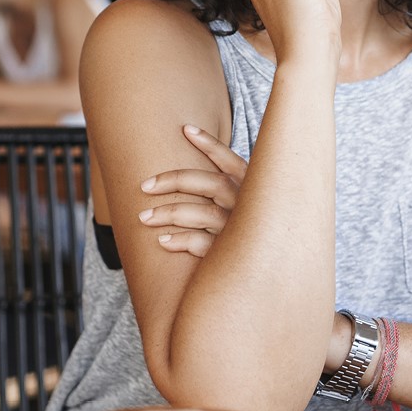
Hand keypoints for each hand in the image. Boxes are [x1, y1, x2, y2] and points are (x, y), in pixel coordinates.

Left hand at [138, 124, 246, 256]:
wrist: (268, 282)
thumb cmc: (251, 241)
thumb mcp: (248, 211)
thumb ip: (229, 193)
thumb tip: (194, 170)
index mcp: (253, 192)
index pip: (231, 162)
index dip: (211, 144)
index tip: (186, 129)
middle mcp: (248, 208)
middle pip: (210, 183)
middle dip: (174, 180)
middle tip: (144, 186)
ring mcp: (240, 231)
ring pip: (203, 214)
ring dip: (169, 212)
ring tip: (143, 217)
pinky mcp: (231, 256)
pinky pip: (203, 244)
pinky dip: (181, 241)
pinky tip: (163, 241)